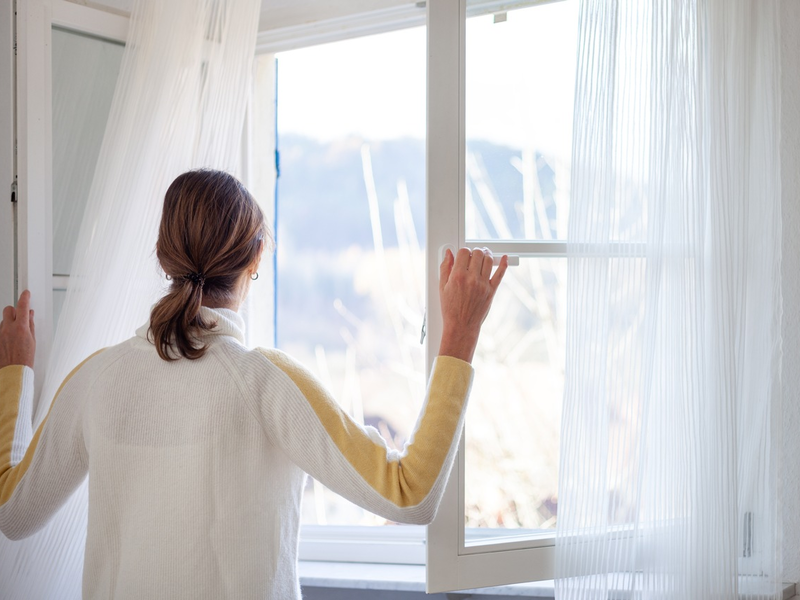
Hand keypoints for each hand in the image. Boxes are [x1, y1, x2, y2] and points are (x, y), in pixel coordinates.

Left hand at [0, 290, 35, 369]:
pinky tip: (10, 340)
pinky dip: (5, 331)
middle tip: (20, 315)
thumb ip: (30, 325)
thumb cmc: (24, 359)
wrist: (13, 371)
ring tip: (16, 333)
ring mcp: (0, 333)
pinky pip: (0, 329)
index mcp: (20, 328)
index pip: (22, 306)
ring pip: (4, 320)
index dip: (24, 297)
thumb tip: (29, 315)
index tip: (26, 294)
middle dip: (15, 310)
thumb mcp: (32, 340)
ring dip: (10, 322)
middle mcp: (8, 328)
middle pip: (8, 309)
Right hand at [438, 248, 507, 362]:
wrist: (461, 326)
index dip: (463, 251)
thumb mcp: (442, 287)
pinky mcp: (491, 290)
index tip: (462, 255)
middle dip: (475, 251)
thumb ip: (445, 268)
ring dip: (486, 254)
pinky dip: (504, 264)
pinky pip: (500, 274)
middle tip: (473, 254)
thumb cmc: (450, 309)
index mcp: (457, 276)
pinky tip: (504, 258)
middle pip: (477, 253)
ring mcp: (483, 284)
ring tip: (484, 254)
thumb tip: (448, 254)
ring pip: (489, 260)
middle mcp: (471, 279)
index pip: (464, 252)